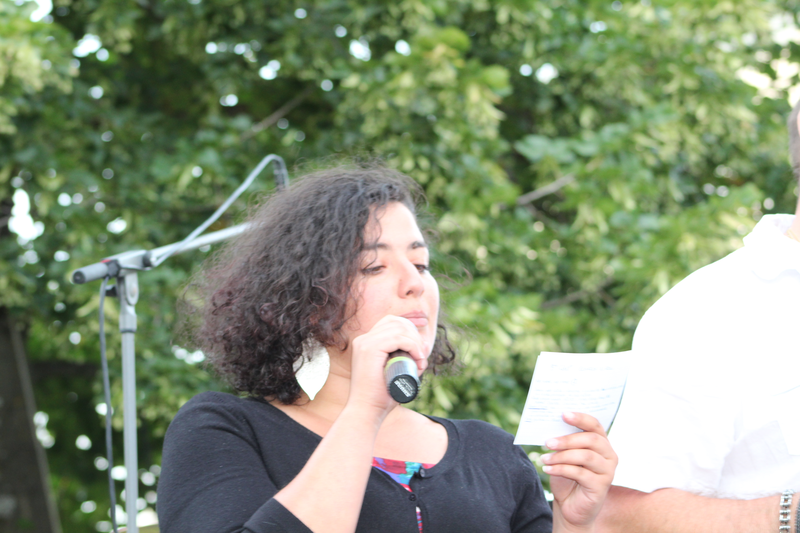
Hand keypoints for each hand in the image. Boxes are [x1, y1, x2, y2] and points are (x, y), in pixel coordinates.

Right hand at [347, 315, 428, 417]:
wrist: (366, 411)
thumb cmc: (381, 397)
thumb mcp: (396, 373)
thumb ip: (409, 360)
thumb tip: (426, 344)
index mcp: (366, 343)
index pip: (391, 323)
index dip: (409, 330)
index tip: (420, 350)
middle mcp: (363, 339)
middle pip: (396, 322)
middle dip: (414, 335)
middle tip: (421, 357)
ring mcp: (364, 343)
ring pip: (399, 328)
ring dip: (415, 342)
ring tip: (420, 361)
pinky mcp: (369, 349)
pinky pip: (398, 338)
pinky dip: (412, 345)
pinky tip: (417, 358)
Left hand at [542, 412, 617, 532]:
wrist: (569, 505)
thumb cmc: (567, 476)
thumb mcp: (564, 455)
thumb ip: (563, 441)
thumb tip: (551, 427)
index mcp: (601, 442)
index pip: (595, 425)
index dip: (580, 418)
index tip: (563, 414)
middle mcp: (609, 455)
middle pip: (591, 440)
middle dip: (567, 439)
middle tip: (547, 442)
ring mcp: (608, 471)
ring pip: (585, 456)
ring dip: (561, 456)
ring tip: (544, 458)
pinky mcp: (602, 486)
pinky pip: (580, 473)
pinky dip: (560, 469)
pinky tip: (547, 469)